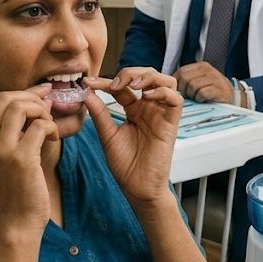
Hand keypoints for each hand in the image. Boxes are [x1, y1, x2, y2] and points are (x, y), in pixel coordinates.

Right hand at [0, 85, 58, 236]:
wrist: (18, 220)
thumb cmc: (18, 187)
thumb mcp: (9, 155)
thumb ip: (19, 128)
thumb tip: (41, 99)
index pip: (1, 100)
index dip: (25, 94)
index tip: (43, 95)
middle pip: (8, 98)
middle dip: (33, 98)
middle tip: (48, 110)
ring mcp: (2, 149)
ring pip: (22, 107)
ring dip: (42, 111)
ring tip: (49, 126)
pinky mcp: (21, 158)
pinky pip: (39, 126)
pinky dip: (51, 127)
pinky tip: (53, 139)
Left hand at [83, 68, 181, 203]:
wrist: (136, 188)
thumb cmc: (125, 165)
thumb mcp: (107, 135)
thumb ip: (99, 113)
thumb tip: (86, 92)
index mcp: (134, 110)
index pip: (123, 86)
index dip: (106, 81)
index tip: (88, 83)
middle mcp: (149, 109)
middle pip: (147, 75)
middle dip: (130, 72)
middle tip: (114, 84)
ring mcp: (161, 115)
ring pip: (166, 81)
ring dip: (149, 77)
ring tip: (133, 85)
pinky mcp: (171, 124)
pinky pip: (176, 99)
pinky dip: (163, 92)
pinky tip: (146, 97)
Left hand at [175, 62, 233, 104]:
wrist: (232, 100)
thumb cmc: (212, 93)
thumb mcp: (199, 82)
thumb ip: (186, 81)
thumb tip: (169, 86)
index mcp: (200, 66)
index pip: (180, 72)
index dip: (177, 84)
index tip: (180, 93)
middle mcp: (207, 69)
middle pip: (184, 78)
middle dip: (184, 90)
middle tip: (190, 97)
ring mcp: (214, 78)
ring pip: (192, 86)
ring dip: (193, 96)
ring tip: (199, 98)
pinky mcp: (219, 89)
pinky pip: (201, 93)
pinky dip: (200, 99)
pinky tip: (204, 100)